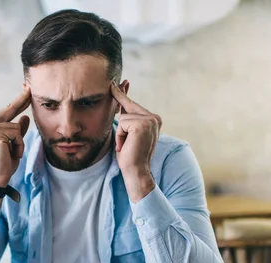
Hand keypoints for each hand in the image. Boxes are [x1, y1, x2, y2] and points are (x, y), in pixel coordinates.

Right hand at [0, 87, 30, 187]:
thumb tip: (24, 117)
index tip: (26, 89)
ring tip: (12, 153)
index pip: (8, 110)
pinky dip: (19, 146)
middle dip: (22, 100)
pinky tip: (11, 154)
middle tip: (28, 87)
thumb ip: (18, 130)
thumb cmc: (4, 162)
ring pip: (17, 127)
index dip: (19, 100)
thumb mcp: (14, 144)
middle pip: (11, 110)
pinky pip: (17, 135)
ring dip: (20, 142)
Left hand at [110, 83, 161, 201]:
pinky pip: (122, 123)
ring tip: (128, 146)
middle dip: (121, 125)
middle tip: (126, 143)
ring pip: (123, 117)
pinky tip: (127, 145)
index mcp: (154, 119)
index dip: (122, 94)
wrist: (136, 171)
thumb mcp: (127, 133)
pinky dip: (121, 136)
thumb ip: (126, 116)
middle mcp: (154, 117)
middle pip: (127, 108)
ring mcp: (150, 120)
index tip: (116, 82)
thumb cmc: (130, 155)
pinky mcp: (142, 124)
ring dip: (121, 133)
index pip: (133, 104)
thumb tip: (120, 99)